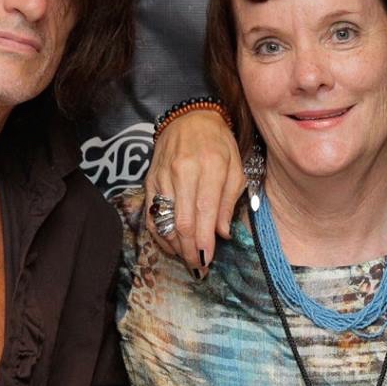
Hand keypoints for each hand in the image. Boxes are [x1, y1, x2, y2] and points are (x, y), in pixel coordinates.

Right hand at [145, 108, 243, 273]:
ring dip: (175, 247)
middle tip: (198, 267)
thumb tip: (222, 233)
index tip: (208, 260)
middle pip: (182, 223)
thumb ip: (230, 201)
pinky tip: (171, 245)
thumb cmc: (218, 144)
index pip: (204, 214)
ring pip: (165, 222)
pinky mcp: (149, 181)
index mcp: (209, 167)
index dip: (204, 242)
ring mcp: (162, 177)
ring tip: (187, 259)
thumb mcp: (236, 167)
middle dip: (190, 251)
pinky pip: (151, 215)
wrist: (189, 118)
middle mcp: (182, 172)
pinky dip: (160, 235)